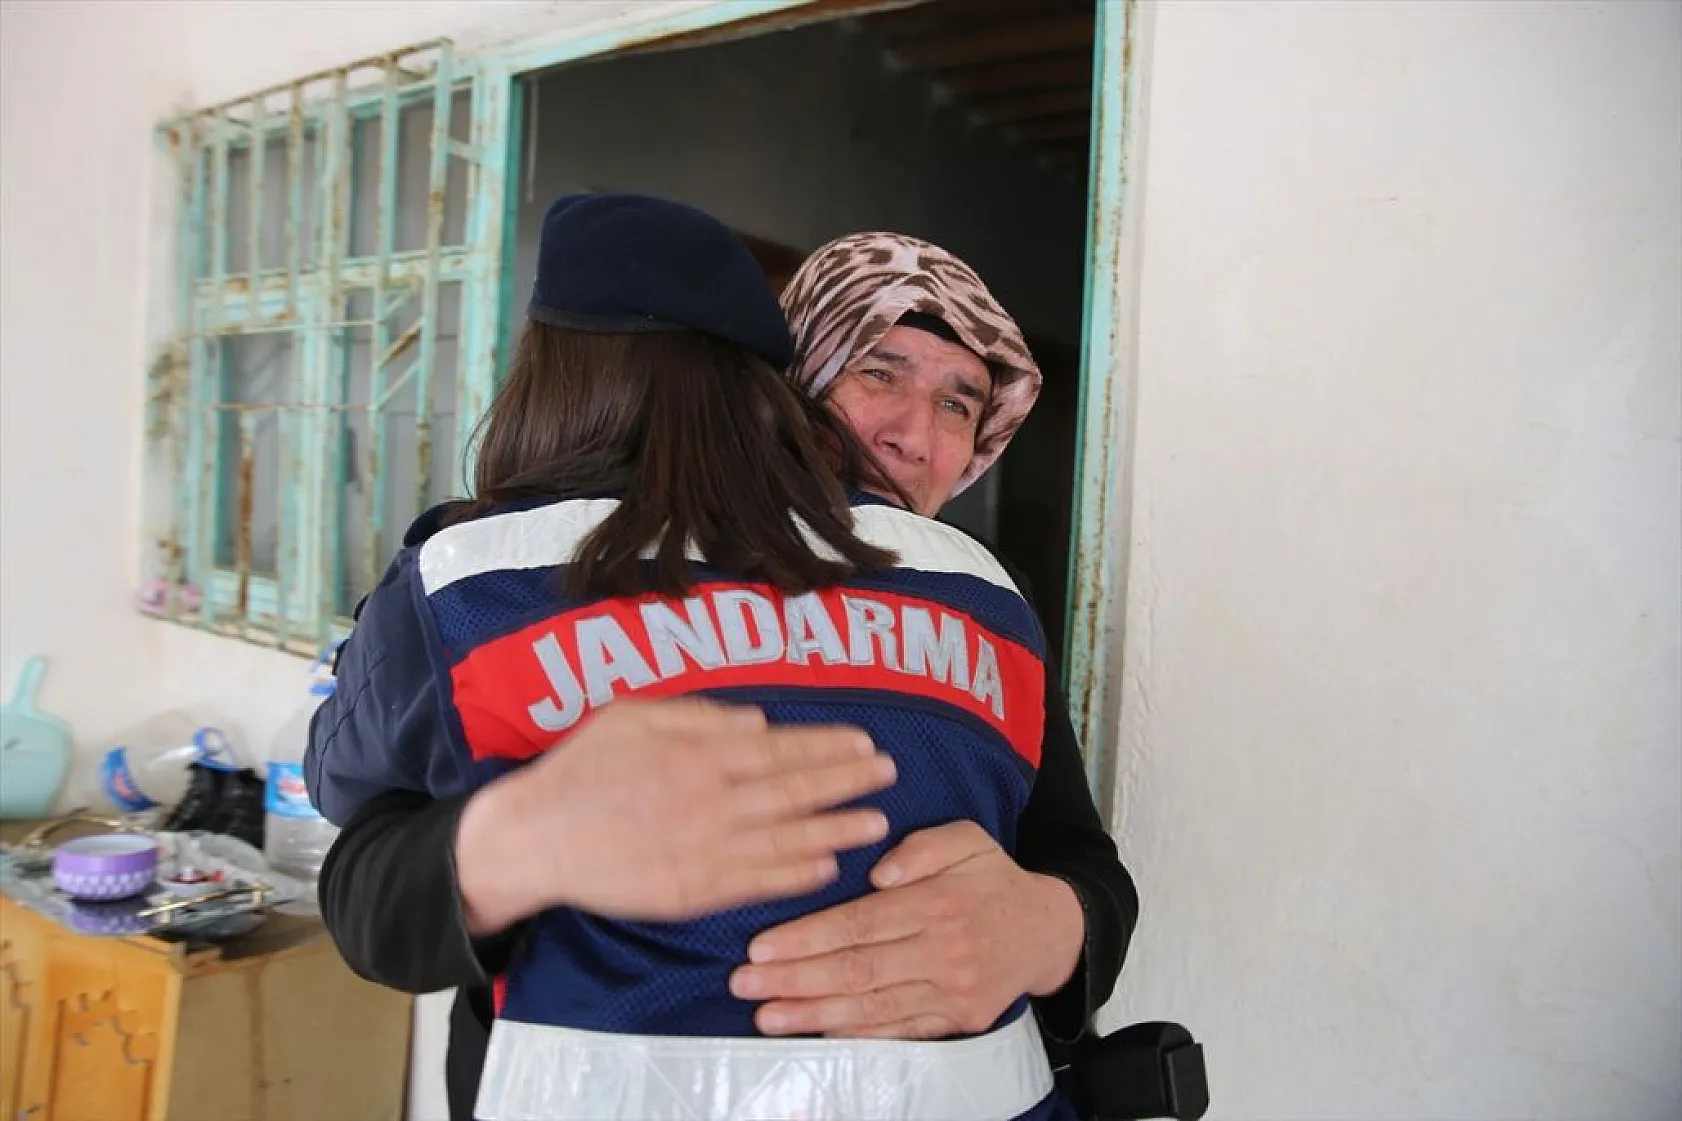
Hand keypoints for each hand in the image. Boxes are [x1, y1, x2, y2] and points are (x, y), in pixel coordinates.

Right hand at [455, 698, 895, 932]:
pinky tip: (828, 867)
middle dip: (847, 783)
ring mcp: (705, 849)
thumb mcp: (633, 715)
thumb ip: (697, 713)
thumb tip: (757, 722)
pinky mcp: (693, 891)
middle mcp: (711, 800)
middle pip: (794, 791)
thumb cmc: (583, 769)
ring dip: (836, 830)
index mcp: (699, 753)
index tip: (864, 743)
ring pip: (786, 839)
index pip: (781, 748)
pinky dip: (796, 875)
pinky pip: (756, 882)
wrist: (536, 837)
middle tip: (889, 776)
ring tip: (876, 824)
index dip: (827, 747)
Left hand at [729, 821, 1085, 1038]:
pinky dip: (857, 1035)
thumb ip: (923, 848)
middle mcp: (944, 952)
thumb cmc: (993, 880)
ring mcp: (951, 992)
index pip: (860, 923)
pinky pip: (900, 1031)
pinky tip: (819, 1032)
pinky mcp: (957, 1020)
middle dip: (794, 979)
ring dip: (814, 1014)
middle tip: (745, 982)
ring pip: (872, 1007)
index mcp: (939, 903)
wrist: (1049, 932)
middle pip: (857, 969)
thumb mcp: (967, 839)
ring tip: (767, 1015)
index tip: (762, 945)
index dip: (807, 937)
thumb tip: (880, 873)